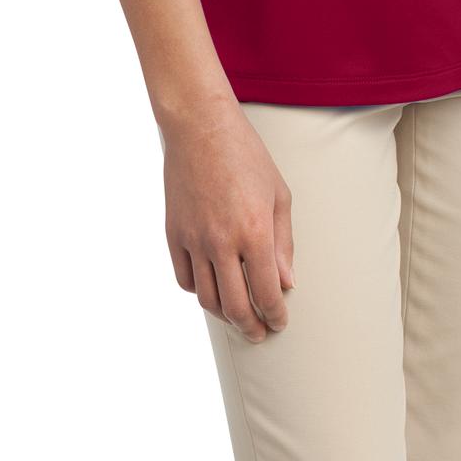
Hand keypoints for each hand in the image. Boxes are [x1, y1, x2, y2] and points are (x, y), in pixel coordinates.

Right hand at [159, 97, 294, 339]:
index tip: (280, 322)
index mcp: (255, 231)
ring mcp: (194, 239)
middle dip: (251, 327)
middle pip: (236, 306)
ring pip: (207, 299)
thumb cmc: (246, 155)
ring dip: (225, 316)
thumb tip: (286, 282)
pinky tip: (212, 289)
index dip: (275, 314)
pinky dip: (199, 291)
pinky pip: (184, 278)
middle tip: (260, 333)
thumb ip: (283, 242)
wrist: (201, 127)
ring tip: (237, 318)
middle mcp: (222, 241)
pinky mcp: (174, 234)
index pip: (266, 293)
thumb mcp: (278, 193)